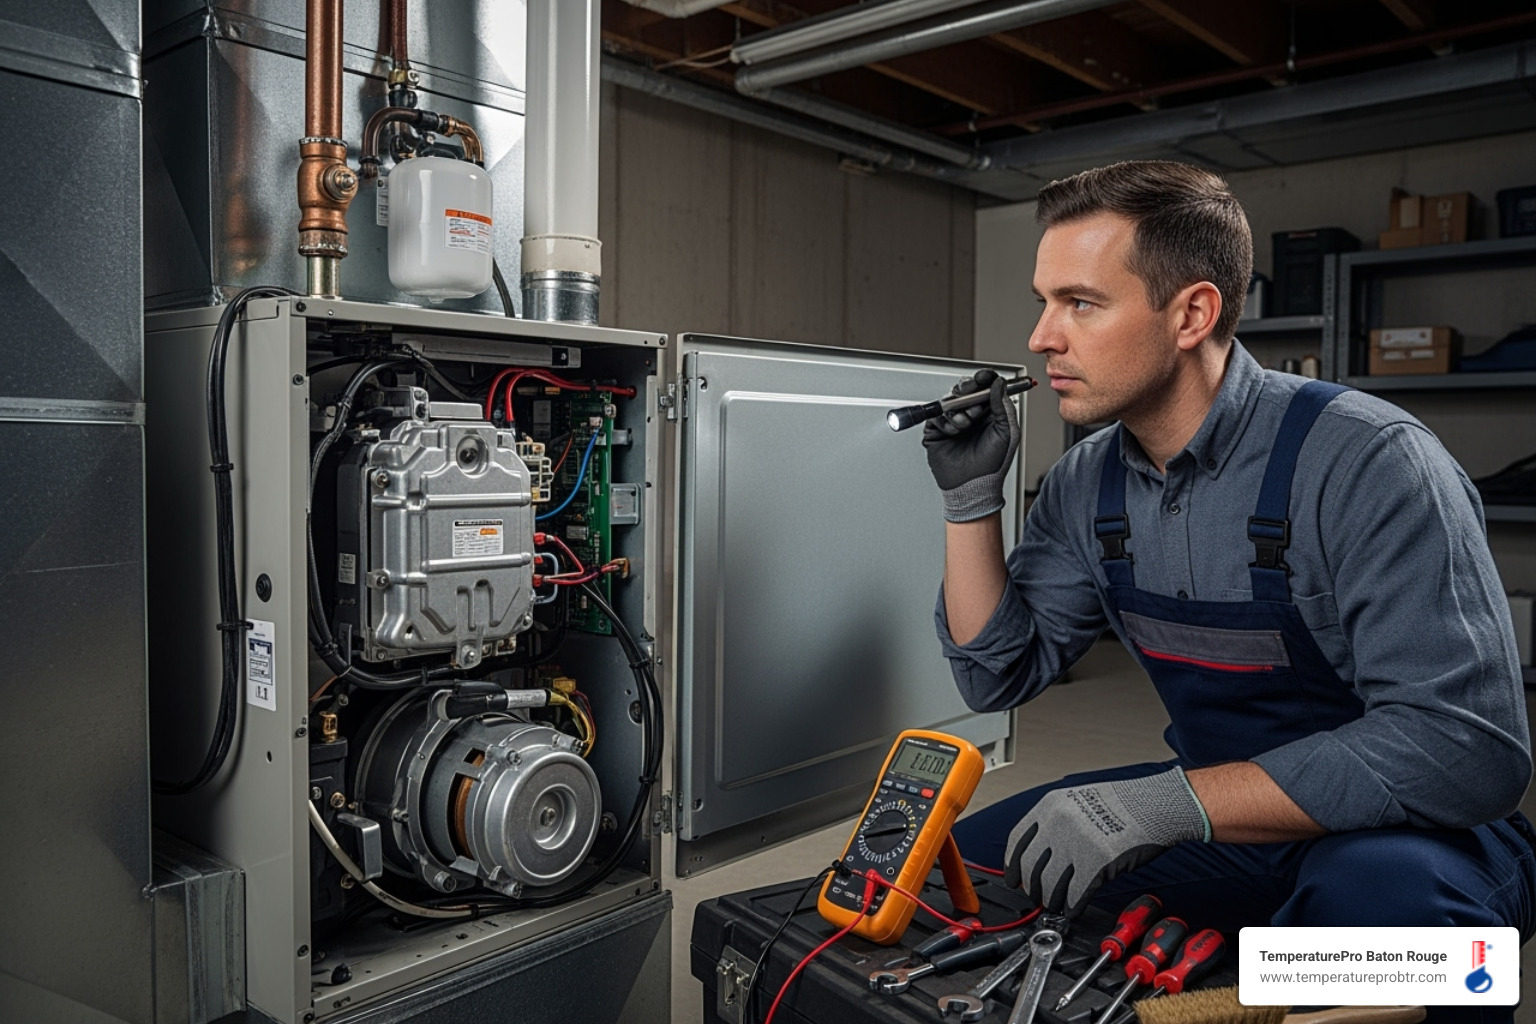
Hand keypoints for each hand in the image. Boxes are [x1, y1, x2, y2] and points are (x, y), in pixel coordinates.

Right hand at [922, 369, 1019, 522]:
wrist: (973, 486)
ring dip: (958, 410)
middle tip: (972, 397)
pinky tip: (954, 433)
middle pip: (965, 390)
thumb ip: (1004, 406)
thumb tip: (999, 384)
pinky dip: (946, 422)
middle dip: (968, 390)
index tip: (985, 376)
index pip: (985, 389)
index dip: (985, 380)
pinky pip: (936, 416)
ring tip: (966, 425)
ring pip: (950, 401)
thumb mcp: (1007, 432)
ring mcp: (953, 422)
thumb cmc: (993, 464)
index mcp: (989, 414)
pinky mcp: (937, 431)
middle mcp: (971, 415)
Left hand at [1003, 768, 1208, 914]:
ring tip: (1056, 905)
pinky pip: (1075, 893)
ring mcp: (1075, 843)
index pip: (1017, 841)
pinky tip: (1074, 908)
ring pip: (1050, 884)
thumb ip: (1056, 822)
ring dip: (1052, 900)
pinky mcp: (1095, 863)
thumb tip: (1040, 853)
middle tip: (1037, 897)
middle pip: (1030, 866)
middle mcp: (1058, 823)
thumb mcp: (1078, 801)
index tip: (1014, 878)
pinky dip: (1072, 906)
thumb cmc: (1123, 803)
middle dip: (1032, 888)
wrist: (1155, 804)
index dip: (1013, 865)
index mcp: (1050, 806)